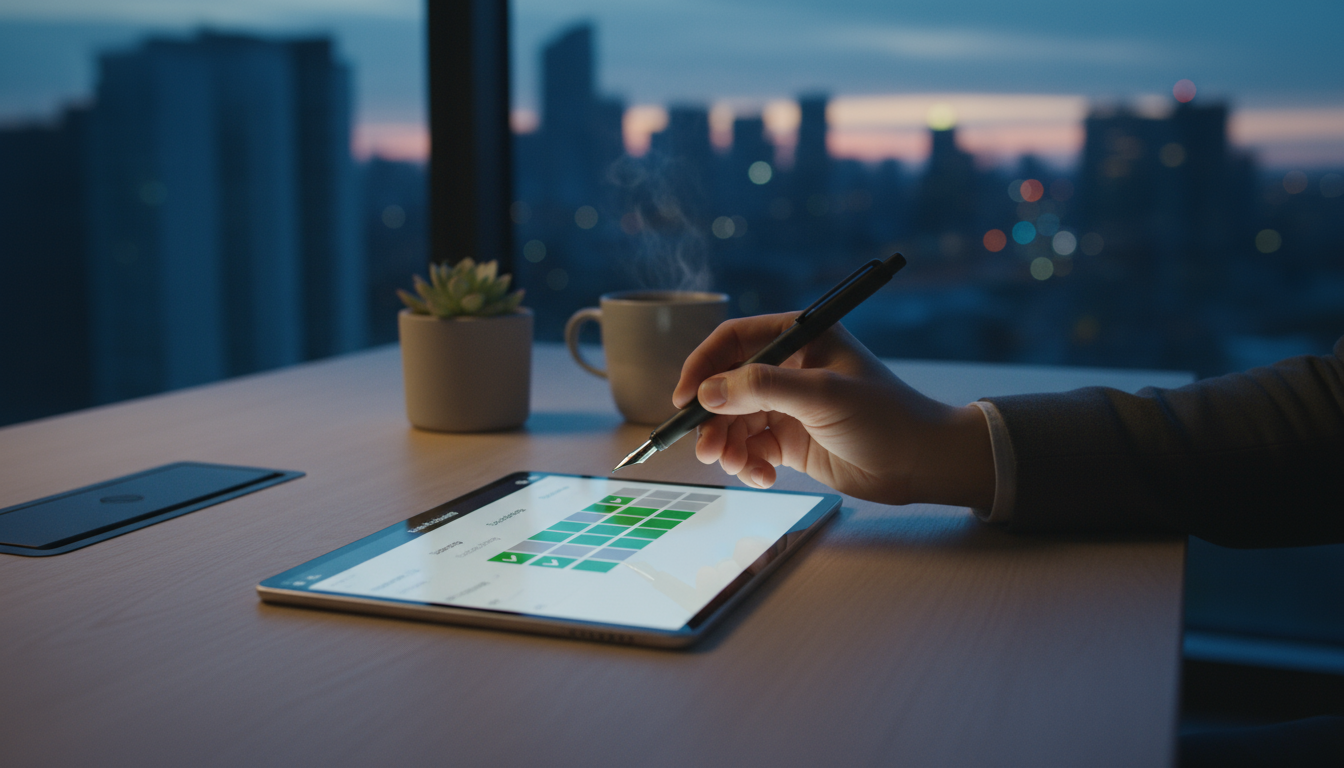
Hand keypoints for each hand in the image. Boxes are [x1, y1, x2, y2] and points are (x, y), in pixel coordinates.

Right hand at [672, 313, 994, 508]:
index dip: (703, 367)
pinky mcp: (791, 439)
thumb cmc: (885, 416)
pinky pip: (751, 448)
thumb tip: (708, 391)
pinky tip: (762, 476)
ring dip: (727, 445)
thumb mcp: (822, 394)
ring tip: (737, 467)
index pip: (733, 340)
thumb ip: (762, 388)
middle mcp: (789, 367)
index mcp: (800, 337)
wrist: (922, 464)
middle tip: (706, 449)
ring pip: (734, 421)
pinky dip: (748, 464)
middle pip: (726, 386)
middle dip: (712, 419)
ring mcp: (788, 405)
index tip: (685, 398)